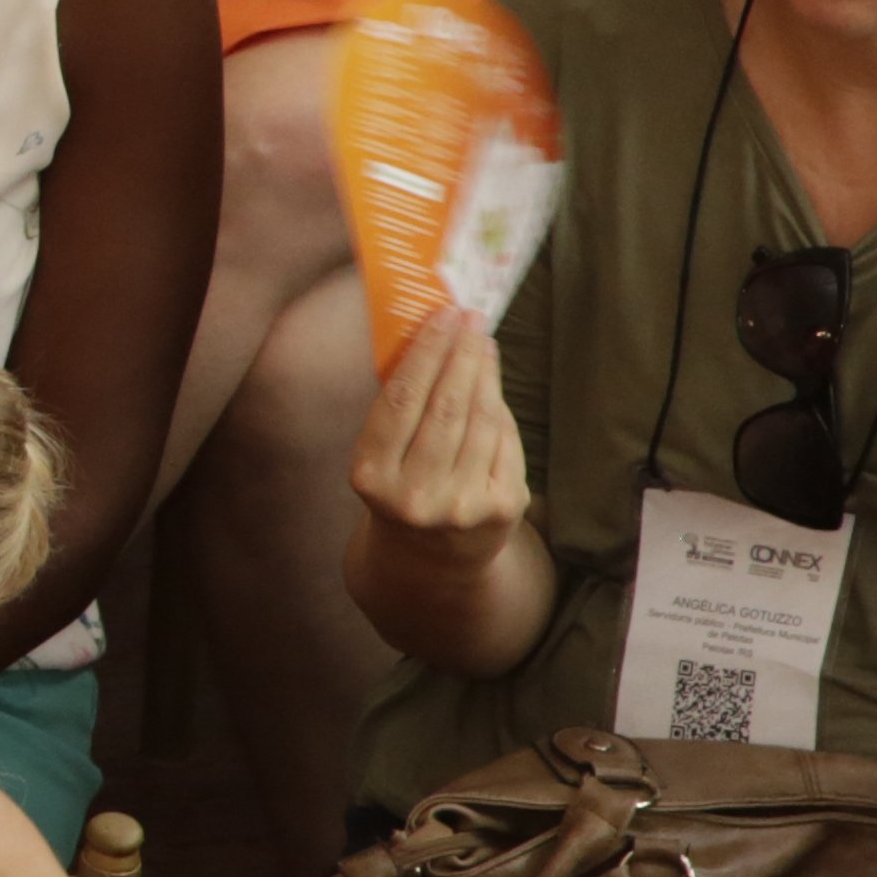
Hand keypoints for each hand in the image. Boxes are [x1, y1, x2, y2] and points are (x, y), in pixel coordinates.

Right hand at [349, 297, 531, 581]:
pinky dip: (498, 409)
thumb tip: (434, 337)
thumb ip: (400, 409)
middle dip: (462, 354)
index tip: (442, 315)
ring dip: (485, 373)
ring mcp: (462, 506)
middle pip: (447, 407)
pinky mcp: (501, 510)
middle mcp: (416, 497)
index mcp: (372, 477)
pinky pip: (504, 442)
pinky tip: (491, 388)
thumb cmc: (400, 488)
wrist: (430, 561)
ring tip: (482, 344)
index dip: (426, 352)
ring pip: (481, 421)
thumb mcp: (380, 458)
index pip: (402, 400)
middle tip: (470, 319)